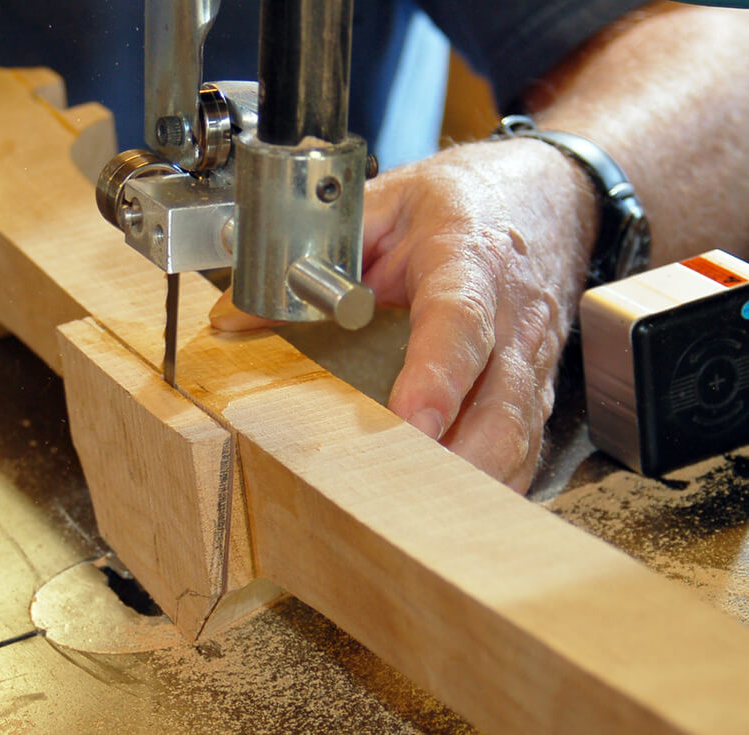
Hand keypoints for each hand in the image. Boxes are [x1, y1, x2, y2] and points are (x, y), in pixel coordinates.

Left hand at [211, 139, 596, 491]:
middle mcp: (515, 316)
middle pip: (502, 402)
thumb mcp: (382, 203)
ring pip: (518, 436)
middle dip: (458, 457)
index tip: (411, 421)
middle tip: (401, 499)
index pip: (460, 322)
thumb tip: (232, 314)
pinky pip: (523, 448)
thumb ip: (311, 256)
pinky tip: (450, 510)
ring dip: (474, 482)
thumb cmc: (461, 203)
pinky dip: (492, 484)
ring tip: (417, 521)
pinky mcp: (537, 391)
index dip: (438, 376)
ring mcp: (533, 360)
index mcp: (471, 260)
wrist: (546, 193)